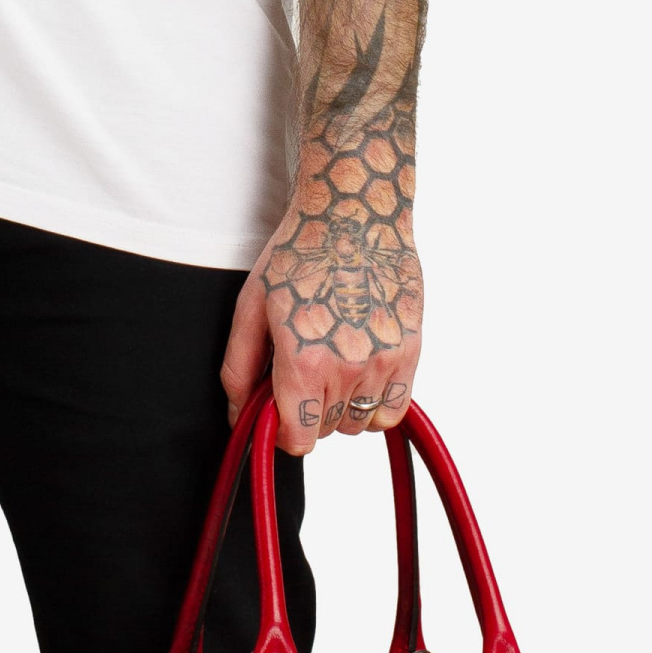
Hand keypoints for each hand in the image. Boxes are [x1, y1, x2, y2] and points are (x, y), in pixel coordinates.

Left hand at [219, 166, 422, 456]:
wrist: (354, 213)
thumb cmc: (299, 253)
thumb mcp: (251, 308)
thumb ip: (240, 369)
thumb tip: (239, 416)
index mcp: (305, 362)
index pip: (299, 438)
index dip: (284, 431)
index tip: (281, 412)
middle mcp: (349, 368)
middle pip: (328, 430)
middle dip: (310, 412)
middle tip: (303, 373)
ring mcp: (386, 360)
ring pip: (361, 422)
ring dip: (343, 407)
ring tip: (333, 368)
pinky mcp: (412, 349)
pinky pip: (395, 407)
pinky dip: (376, 401)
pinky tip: (361, 373)